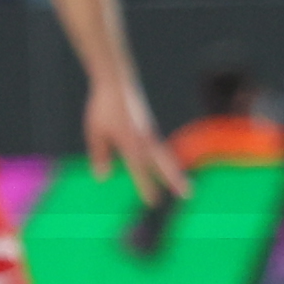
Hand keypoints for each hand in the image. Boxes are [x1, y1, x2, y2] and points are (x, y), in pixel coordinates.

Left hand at [84, 78, 190, 217]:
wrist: (116, 81)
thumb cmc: (103, 106)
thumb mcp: (95, 132)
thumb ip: (100, 155)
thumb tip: (103, 177)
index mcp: (130, 141)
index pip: (139, 168)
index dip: (146, 186)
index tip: (153, 202)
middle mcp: (144, 138)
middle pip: (164, 163)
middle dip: (175, 179)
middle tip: (188, 194)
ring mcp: (150, 133)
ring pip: (165, 157)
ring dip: (175, 172)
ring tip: (185, 188)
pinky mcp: (150, 128)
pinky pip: (160, 149)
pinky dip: (167, 161)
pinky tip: (169, 170)